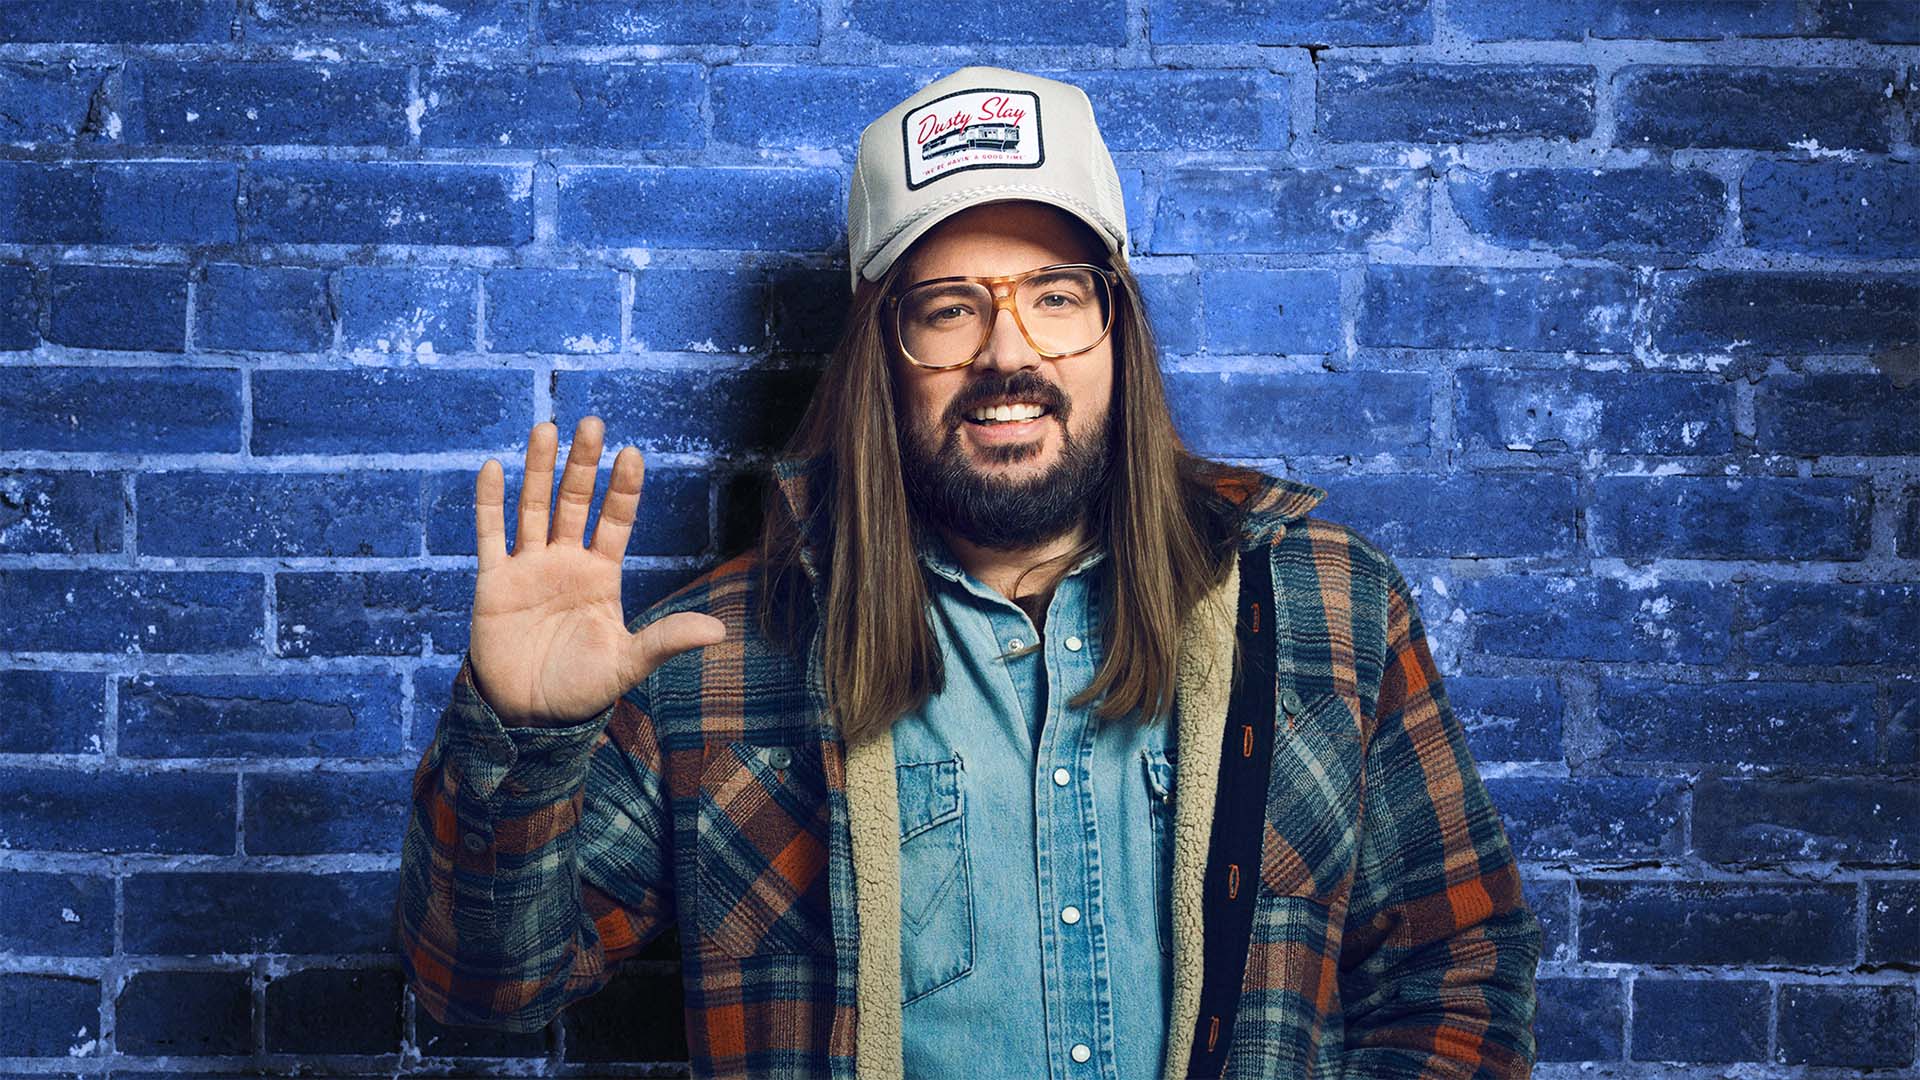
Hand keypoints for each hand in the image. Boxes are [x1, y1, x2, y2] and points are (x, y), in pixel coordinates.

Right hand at [466, 416, 725, 726]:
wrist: (529, 715)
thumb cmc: (582, 688)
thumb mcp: (628, 663)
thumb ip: (666, 640)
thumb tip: (719, 631)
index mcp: (602, 574)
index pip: (615, 521)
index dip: (622, 489)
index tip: (632, 454)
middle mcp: (566, 562)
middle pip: (574, 502)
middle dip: (582, 464)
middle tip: (592, 423)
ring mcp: (529, 568)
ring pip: (533, 508)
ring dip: (538, 469)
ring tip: (546, 428)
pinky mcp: (494, 582)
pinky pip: (491, 536)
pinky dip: (490, 504)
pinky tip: (493, 468)